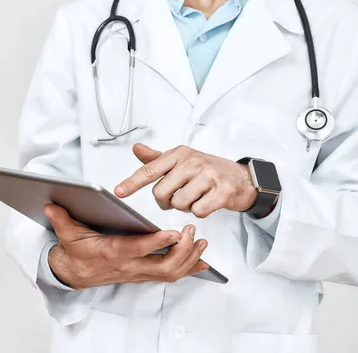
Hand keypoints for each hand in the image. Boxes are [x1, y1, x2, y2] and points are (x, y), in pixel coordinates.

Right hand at [44, 204, 208, 289]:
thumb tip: (50, 204)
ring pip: (170, 273)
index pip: (137, 249)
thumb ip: (61, 219)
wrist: (75, 274)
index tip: (174, 232)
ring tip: (203, 242)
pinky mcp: (143, 275)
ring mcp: (137, 273)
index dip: (156, 242)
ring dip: (189, 259)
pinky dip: (188, 268)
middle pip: (162, 266)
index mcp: (111, 253)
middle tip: (194, 232)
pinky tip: (202, 260)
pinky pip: (170, 275)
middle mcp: (128, 266)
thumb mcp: (66, 234)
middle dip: (182, 251)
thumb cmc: (76, 252)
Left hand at [115, 144, 257, 217]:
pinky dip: (200, 212)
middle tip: (179, 196)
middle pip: (161, 193)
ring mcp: (208, 176)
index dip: (132, 183)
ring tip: (195, 197)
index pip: (149, 170)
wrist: (242, 178)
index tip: (118, 192)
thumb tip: (135, 148)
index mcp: (179, 154)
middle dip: (166, 201)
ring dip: (184, 207)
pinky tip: (207, 202)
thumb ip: (157, 158)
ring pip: (179, 203)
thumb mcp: (181, 160)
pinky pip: (198, 211)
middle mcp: (192, 161)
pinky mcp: (222, 191)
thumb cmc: (207, 170)